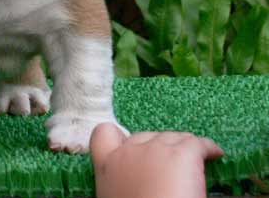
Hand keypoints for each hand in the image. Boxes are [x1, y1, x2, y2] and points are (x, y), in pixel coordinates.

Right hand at [90, 123, 223, 197]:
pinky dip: (209, 148)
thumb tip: (137, 185)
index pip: (103, 134)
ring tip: (195, 160)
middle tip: (171, 166)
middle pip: (144, 136)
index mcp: (107, 167)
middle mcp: (128, 152)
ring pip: (172, 137)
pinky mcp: (181, 155)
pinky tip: (215, 155)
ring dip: (182, 147)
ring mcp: (154, 150)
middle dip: (157, 146)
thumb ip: (122, 184)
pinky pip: (198, 143)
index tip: (131, 148)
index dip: (117, 136)